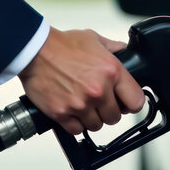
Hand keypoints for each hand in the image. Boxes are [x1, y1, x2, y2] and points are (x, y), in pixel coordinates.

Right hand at [18, 27, 144, 134]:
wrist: (33, 51)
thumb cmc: (61, 45)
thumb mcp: (93, 39)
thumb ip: (113, 47)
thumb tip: (124, 50)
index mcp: (111, 71)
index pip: (136, 101)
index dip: (130, 104)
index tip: (124, 103)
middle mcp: (98, 90)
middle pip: (115, 117)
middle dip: (108, 111)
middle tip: (98, 102)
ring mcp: (80, 104)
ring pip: (96, 125)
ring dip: (91, 118)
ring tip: (82, 104)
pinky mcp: (62, 113)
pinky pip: (77, 130)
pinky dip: (75, 124)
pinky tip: (71, 110)